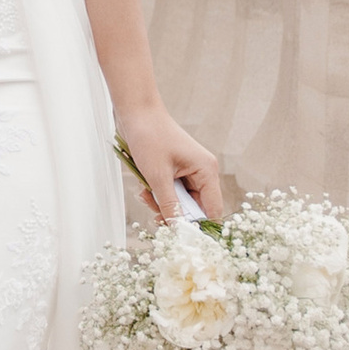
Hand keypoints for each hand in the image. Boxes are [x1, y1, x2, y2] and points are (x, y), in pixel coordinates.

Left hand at [117, 103, 224, 224]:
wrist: (135, 112)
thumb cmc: (150, 137)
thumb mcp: (158, 177)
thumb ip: (170, 206)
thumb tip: (178, 231)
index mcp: (207, 171)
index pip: (213, 210)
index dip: (200, 227)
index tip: (181, 237)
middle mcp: (203, 172)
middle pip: (195, 209)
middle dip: (174, 213)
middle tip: (154, 212)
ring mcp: (189, 172)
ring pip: (181, 202)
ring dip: (163, 204)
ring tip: (146, 193)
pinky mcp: (175, 171)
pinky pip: (171, 192)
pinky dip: (158, 195)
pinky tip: (145, 188)